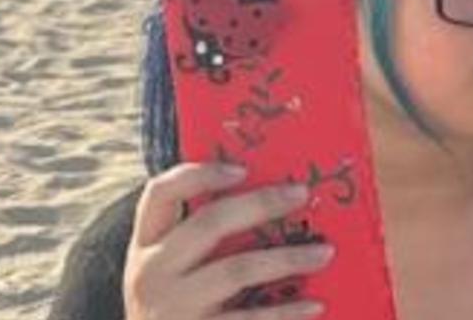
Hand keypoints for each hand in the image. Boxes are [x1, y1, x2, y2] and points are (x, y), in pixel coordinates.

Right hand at [123, 163, 333, 318]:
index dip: (199, 175)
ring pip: (236, 270)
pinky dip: (286, 311)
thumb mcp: (171, 273)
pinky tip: (314, 304)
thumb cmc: (177, 310)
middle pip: (208, 224)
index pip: (160, 194)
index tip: (242, 168)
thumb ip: (203, 240)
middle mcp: (151, 273)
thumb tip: (274, 201)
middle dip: (260, 204)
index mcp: (147, 245)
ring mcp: (172, 307)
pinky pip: (249, 319)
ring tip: (325, 252)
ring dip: (287, 258)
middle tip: (301, 194)